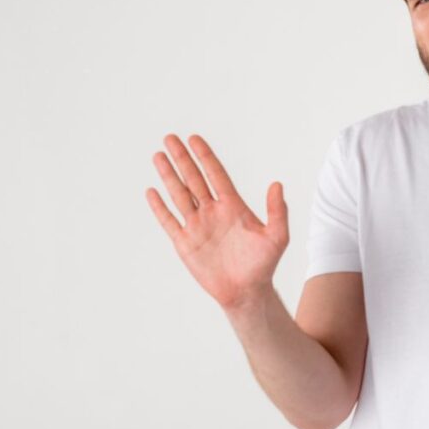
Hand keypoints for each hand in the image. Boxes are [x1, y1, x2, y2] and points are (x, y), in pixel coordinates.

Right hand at [145, 134, 288, 309]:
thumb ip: (277, 211)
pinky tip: (152, 191)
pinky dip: (159, 207)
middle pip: (194, 179)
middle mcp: (213, 211)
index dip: (205, 156)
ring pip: (179, 195)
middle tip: (170, 137)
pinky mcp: (185, 243)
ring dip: (169, 176)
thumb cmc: (264, 264)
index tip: (194, 138)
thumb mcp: (277, 236)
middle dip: (182, 158)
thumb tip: (277, 184)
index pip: (216, 175)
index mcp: (233, 206)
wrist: (247, 291)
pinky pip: (169, 221)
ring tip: (158, 155)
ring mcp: (197, 226)